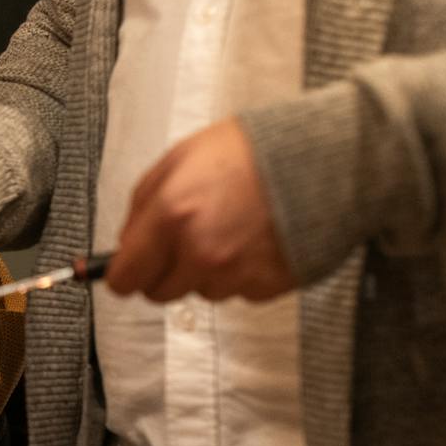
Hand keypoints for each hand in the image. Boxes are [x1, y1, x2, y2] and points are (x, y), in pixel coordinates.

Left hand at [106, 119, 295, 301]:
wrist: (321, 159)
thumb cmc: (250, 152)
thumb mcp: (179, 159)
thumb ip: (143, 205)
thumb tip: (126, 244)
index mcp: (172, 216)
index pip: (125, 278)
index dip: (124, 274)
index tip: (129, 269)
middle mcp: (200, 252)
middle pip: (159, 293)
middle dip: (165, 271)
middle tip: (184, 241)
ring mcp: (235, 274)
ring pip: (200, 292)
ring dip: (206, 271)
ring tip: (230, 230)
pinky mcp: (266, 287)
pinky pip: (237, 292)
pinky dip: (241, 274)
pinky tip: (254, 241)